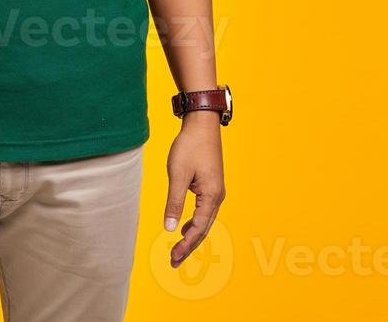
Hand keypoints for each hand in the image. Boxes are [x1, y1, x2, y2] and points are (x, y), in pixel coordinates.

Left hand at [164, 112, 225, 267]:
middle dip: (189, 246)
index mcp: (211, 196)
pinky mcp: (211, 185)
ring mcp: (215, 191)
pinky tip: (184, 227)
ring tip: (178, 250)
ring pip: (204, 221)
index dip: (186, 244)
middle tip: (174, 262)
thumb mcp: (178, 175)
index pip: (198, 228)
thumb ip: (174, 203)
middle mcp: (217, 196)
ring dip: (192, 235)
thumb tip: (170, 228)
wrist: (202, 124)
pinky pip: (203, 211)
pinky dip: (194, 222)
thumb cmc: (190, 147)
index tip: (173, 257)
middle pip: (204, 228)